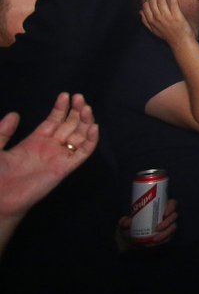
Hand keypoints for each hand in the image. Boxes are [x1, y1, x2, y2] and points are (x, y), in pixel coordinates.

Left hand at [0, 93, 97, 219]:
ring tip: (87, 108)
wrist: (0, 199)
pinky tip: (94, 128)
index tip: (65, 95)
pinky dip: (91, 141)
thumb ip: (3, 131)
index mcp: (35, 140)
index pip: (53, 120)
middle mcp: (50, 146)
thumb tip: (15, 114)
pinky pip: (83, 153)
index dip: (60, 108)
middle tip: (80, 97)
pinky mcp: (65, 168)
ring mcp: (59, 156)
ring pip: (79, 136)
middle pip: (69, 125)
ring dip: (85, 122)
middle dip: (76, 111)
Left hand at [117, 198, 177, 249]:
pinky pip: (170, 236)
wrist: (129, 239)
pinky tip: (157, 241)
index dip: (171, 206)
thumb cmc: (129, 226)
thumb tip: (128, 221)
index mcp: (159, 207)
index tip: (165, 213)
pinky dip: (164, 239)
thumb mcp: (124, 223)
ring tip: (155, 238)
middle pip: (174, 215)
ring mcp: (168, 225)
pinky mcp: (167, 235)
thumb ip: (124, 222)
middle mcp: (166, 215)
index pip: (171, 203)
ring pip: (173, 227)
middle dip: (168, 222)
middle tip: (157, 228)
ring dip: (167, 232)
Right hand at [140, 0, 195, 45]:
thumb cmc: (168, 36)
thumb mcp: (154, 31)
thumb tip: (140, 12)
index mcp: (151, 21)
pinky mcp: (177, 16)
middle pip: (153, 1)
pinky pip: (173, 4)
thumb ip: (146, 22)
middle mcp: (158, 18)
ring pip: (161, 1)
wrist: (180, 42)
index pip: (146, 6)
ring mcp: (167, 17)